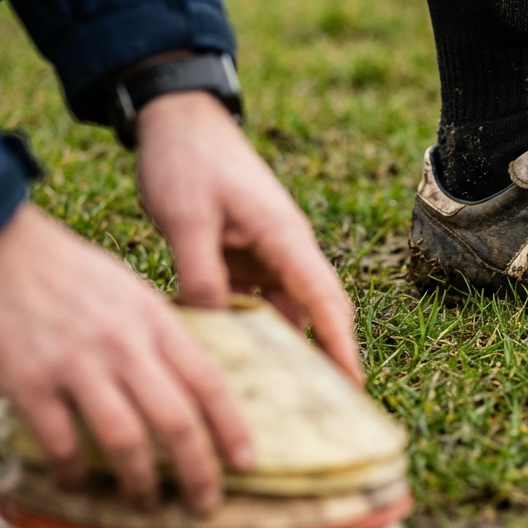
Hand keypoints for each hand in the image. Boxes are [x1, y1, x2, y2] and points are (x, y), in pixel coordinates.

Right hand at [0, 204, 254, 511]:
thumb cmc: (64, 268)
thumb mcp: (129, 289)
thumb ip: (158, 333)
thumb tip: (185, 379)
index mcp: (154, 320)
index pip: (208, 381)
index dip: (231, 428)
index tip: (246, 463)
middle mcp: (123, 345)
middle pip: (176, 419)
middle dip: (198, 470)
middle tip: (206, 503)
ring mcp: (75, 365)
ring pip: (125, 439)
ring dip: (141, 481)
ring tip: (147, 503)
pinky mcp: (27, 381)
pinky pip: (60, 442)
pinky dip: (74, 471)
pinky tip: (78, 483)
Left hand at [134, 90, 362, 382]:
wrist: (175, 118)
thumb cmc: (186, 160)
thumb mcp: (185, 220)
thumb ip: (200, 274)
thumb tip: (212, 327)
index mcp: (283, 236)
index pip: (324, 299)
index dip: (340, 345)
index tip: (352, 387)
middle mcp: (283, 247)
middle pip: (313, 310)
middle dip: (321, 356)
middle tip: (318, 409)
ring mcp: (264, 251)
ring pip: (279, 309)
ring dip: (275, 346)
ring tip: (268, 396)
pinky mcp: (242, 253)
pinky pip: (250, 299)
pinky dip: (244, 326)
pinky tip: (228, 356)